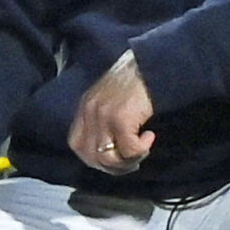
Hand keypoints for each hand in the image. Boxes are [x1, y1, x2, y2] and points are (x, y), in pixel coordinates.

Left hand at [69, 51, 154, 175]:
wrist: (152, 62)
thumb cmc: (136, 79)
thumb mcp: (109, 97)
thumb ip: (102, 117)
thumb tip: (109, 146)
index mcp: (84, 106)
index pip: (76, 143)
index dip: (94, 157)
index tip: (114, 158)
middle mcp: (89, 111)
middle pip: (90, 156)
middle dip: (112, 167)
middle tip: (131, 162)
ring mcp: (103, 115)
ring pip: (107, 159)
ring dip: (127, 162)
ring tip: (141, 151)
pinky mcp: (120, 118)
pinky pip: (129, 150)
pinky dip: (141, 150)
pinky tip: (150, 136)